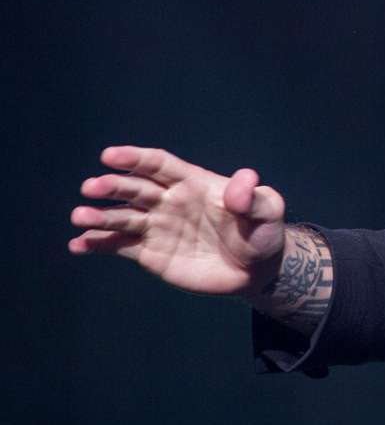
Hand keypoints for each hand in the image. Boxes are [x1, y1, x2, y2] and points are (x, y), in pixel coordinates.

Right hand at [69, 145, 286, 296]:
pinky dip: (96, 244)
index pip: (159, 165)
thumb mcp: (267, 210)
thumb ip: (253, 196)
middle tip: (91, 187)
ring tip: (80, 217)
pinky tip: (78, 245)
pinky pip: (118, 245)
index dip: (135, 159)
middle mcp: (168, 201)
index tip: (110, 156)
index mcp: (192, 183)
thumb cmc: (262, 231)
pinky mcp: (150, 253)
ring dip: (99, 216)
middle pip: (135, 189)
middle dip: (113, 186)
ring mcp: (156, 226)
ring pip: (122, 217)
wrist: (256, 268)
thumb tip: (241, 181)